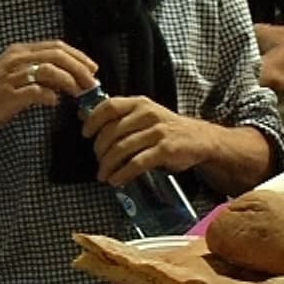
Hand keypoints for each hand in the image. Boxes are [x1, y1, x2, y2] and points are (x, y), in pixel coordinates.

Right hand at [0, 40, 98, 132]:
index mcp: (20, 51)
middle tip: (92, 82)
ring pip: (49, 70)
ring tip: (79, 93)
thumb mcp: (16, 73)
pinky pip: (36, 91)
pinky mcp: (8, 94)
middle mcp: (16, 59)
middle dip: (79, 68)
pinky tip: (55, 102)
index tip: (92, 68)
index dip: (78, 56)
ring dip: (70, 81)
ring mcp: (12, 75)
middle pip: (57, 55)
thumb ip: (40, 72)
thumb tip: (67, 79)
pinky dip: (50, 96)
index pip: (56, 46)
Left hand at [80, 96, 219, 187]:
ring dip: (108, 165)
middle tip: (98, 162)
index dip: (93, 120)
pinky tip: (116, 180)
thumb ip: (118, 117)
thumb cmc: (167, 129)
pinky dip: (122, 174)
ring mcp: (157, 132)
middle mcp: (147, 114)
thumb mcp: (144, 115)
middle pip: (112, 132)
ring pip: (121, 149)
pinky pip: (136, 163)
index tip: (85, 134)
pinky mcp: (165, 150)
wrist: (200, 139)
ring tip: (103, 175)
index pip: (109, 106)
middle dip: (99, 150)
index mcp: (140, 103)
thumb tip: (82, 116)